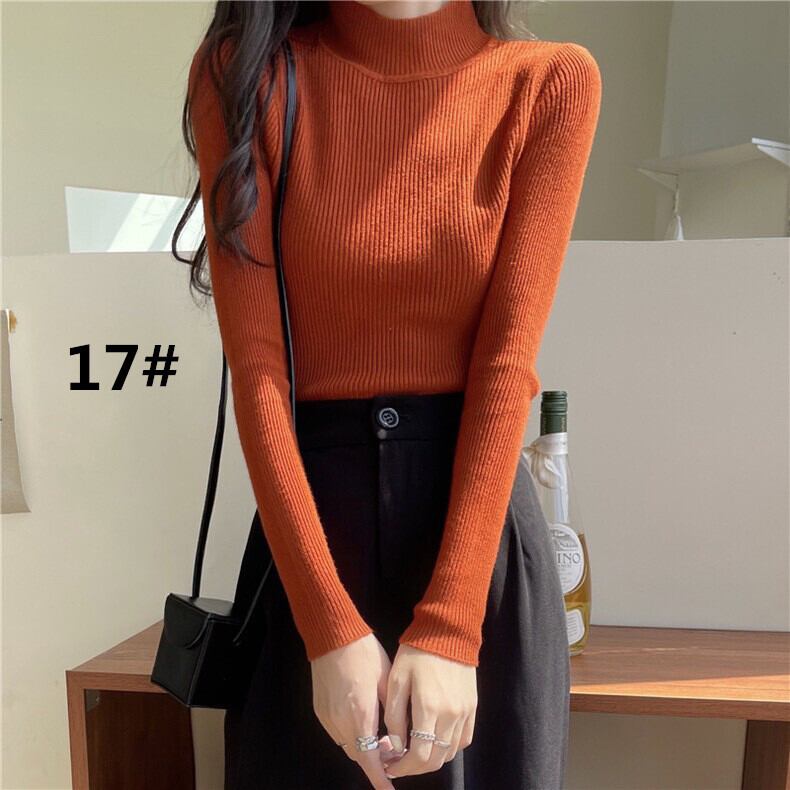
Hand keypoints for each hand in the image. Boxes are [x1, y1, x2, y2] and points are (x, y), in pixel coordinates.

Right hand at [310, 633, 395, 789]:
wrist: (333, 636)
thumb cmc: (365, 654)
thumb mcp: (387, 680)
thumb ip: (392, 713)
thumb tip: (396, 738)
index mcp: (360, 715)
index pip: (370, 760)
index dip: (380, 778)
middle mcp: (340, 722)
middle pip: (358, 756)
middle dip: (374, 760)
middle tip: (391, 751)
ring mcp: (327, 717)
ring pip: (347, 745)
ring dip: (362, 747)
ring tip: (378, 735)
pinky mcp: (319, 710)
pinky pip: (337, 732)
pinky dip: (350, 734)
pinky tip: (361, 721)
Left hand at [381, 644, 476, 777]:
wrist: (447, 631)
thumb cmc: (416, 652)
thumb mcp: (397, 679)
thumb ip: (395, 715)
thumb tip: (396, 745)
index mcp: (429, 707)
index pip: (419, 756)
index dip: (403, 768)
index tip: (390, 766)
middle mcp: (451, 715)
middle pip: (436, 760)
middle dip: (415, 768)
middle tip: (400, 762)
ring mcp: (465, 712)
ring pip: (450, 753)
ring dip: (432, 759)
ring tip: (415, 751)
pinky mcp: (473, 707)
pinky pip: (464, 739)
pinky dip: (449, 747)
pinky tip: (435, 740)